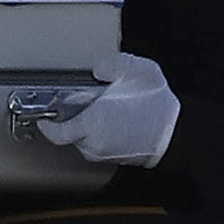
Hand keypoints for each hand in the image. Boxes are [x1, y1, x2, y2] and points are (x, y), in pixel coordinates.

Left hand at [55, 53, 180, 167]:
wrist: (177, 133)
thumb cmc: (157, 105)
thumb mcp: (137, 71)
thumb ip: (113, 65)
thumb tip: (98, 70)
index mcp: (91, 123)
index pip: (57, 133)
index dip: (48, 127)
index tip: (45, 120)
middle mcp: (93, 143)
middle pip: (71, 134)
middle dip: (76, 119)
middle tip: (89, 104)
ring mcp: (104, 154)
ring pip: (86, 140)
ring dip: (90, 127)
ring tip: (109, 112)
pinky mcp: (115, 158)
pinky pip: (100, 146)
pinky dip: (103, 134)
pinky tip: (118, 122)